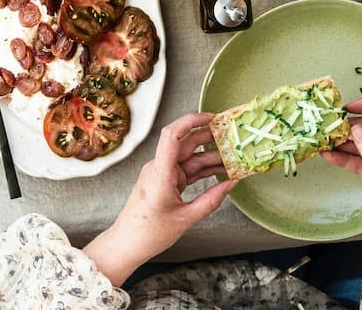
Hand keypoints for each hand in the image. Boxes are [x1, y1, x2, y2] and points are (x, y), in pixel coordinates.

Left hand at [82, 113, 235, 285]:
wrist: (128, 244)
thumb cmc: (149, 233)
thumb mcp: (185, 218)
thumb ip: (211, 200)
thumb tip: (231, 184)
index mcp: (161, 171)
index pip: (173, 135)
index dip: (191, 121)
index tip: (212, 118)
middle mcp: (160, 167)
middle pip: (186, 144)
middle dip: (209, 137)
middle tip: (232, 137)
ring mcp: (163, 174)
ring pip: (190, 158)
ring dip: (210, 156)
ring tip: (234, 156)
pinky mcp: (166, 182)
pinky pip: (187, 170)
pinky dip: (203, 170)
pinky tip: (221, 170)